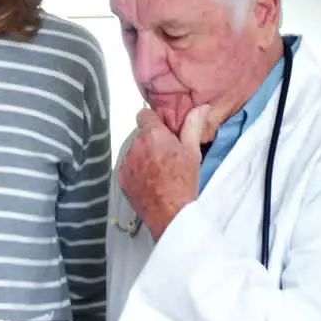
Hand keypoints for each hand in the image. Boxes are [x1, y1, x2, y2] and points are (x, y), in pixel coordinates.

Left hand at [119, 105, 209, 238]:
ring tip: (159, 172)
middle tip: (166, 156)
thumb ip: (192, 126)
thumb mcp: (192, 152)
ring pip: (134, 152)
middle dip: (151, 142)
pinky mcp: (121, 177)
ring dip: (142, 157)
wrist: (170, 212)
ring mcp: (126, 162)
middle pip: (141, 136)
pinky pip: (128, 168)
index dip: (153, 121)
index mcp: (154, 135)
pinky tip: (150, 181)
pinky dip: (136, 172)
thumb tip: (200, 108)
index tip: (160, 129)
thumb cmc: (183, 182)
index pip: (144, 115)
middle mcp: (136, 145)